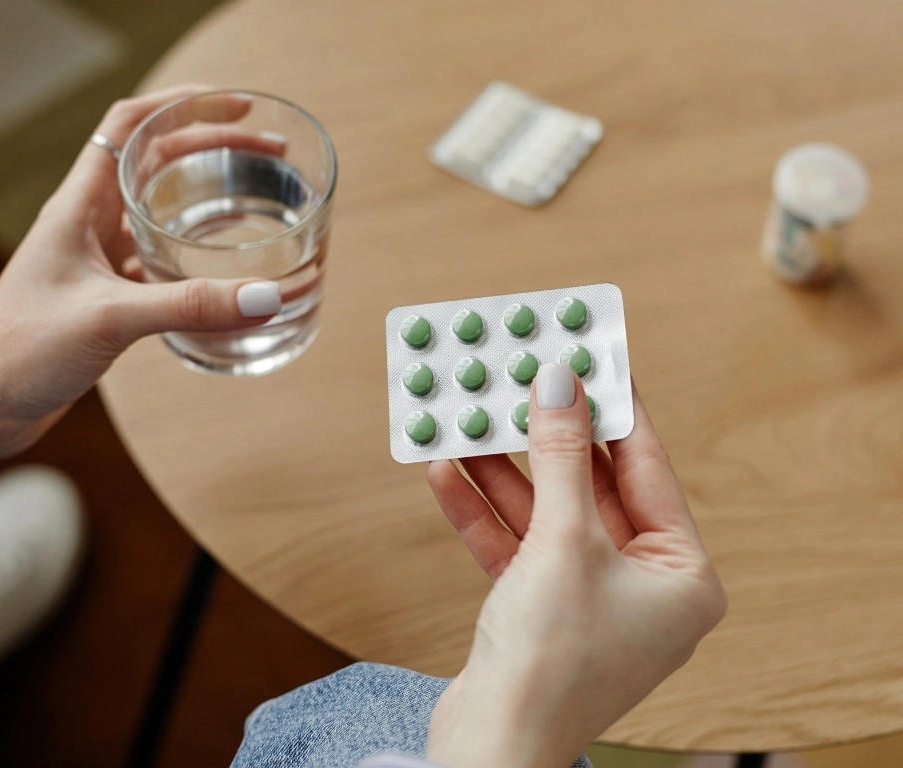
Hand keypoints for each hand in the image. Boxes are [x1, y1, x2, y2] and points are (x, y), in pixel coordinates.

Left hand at [0, 85, 287, 476]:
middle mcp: (89, 223)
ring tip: (258, 200)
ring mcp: (98, 260)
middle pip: (156, 162)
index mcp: (79, 205)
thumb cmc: (21, 349)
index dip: (181, 105)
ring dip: (206, 199)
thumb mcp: (111, 318)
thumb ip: (188, 305)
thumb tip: (265, 296)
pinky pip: (159, 260)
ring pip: (160, 211)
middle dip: (213, 150)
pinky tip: (224, 267)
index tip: (234, 106)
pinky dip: (195, 254)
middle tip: (269, 155)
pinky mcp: (107, 296)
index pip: (130, 126)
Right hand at [425, 363, 726, 767]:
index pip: (647, 466)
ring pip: (544, 513)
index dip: (614, 406)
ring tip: (468, 416)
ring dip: (503, 469)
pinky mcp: (541, 612)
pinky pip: (515, 546)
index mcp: (682, 575)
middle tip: (520, 377)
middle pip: (590, 486)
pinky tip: (447, 471)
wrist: (490, 752)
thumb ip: (560, 457)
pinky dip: (482, 513)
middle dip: (546, 436)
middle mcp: (643, 586)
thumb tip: (561, 384)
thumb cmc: (553, 662)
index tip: (591, 354)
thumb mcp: (562, 539)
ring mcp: (589, 599)